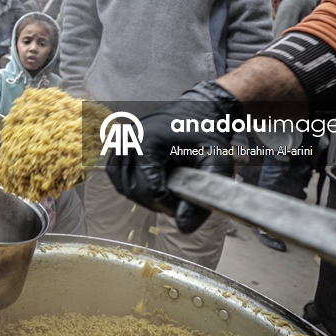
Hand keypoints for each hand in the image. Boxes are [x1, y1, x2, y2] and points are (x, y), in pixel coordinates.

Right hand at [107, 81, 237, 232]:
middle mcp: (128, 140)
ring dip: (145, 195)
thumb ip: (204, 193)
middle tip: (179, 199)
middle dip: (158, 202)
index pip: (148, 190)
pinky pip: (118, 176)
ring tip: (168, 189)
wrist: (200, 108)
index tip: (185, 204)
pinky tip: (154, 182)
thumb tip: (184, 226)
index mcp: (146, 141)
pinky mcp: (120, 145)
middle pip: (134, 191)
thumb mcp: (217, 159)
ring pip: (124, 186)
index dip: (168, 205)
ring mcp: (121, 142)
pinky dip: (134, 185)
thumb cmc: (207, 131)